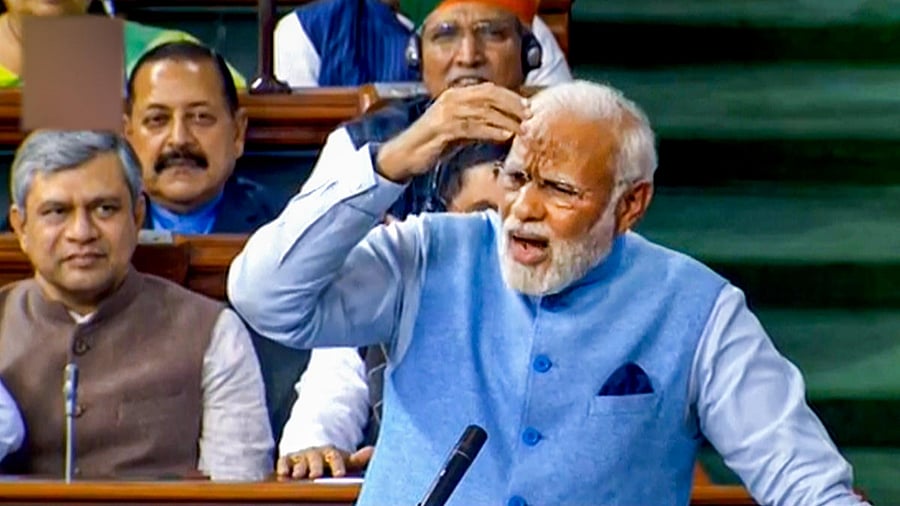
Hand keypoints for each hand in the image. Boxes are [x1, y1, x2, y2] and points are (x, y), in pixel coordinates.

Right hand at [276, 445, 373, 478]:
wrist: (311, 454)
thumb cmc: (330, 462)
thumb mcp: (344, 460)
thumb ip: (358, 459)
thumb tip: (373, 451)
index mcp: (330, 453)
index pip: (335, 457)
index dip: (337, 465)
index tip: (339, 474)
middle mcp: (315, 453)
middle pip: (315, 458)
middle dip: (316, 466)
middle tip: (316, 474)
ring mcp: (300, 456)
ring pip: (299, 461)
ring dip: (299, 468)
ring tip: (299, 475)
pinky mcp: (287, 460)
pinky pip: (283, 461)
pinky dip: (283, 466)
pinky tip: (283, 474)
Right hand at [376, 83, 530, 181]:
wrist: (404, 155)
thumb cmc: (433, 145)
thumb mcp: (460, 131)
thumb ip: (479, 124)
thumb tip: (506, 127)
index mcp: (455, 95)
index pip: (489, 89)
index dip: (511, 97)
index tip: (528, 107)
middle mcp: (451, 98)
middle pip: (489, 95)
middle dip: (512, 105)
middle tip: (530, 117)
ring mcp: (446, 113)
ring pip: (483, 110)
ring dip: (505, 120)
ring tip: (522, 130)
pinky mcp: (443, 128)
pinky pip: (472, 126)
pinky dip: (490, 130)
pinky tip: (504, 137)